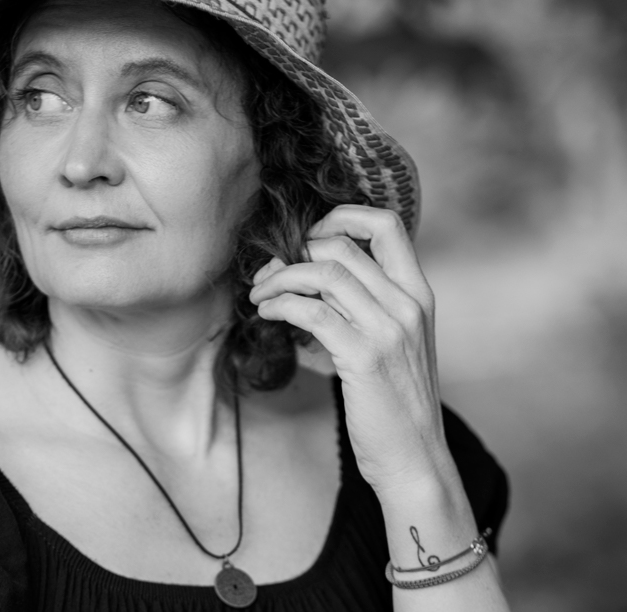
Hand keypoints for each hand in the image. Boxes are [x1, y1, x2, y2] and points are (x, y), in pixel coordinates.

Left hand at [249, 204, 452, 498]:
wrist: (415, 459)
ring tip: (259, 295)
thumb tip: (311, 279)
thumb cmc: (395, 401)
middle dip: (293, 252)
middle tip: (267, 274)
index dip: (340, 217)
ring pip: (323, 274)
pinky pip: (311, 312)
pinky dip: (280, 306)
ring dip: (278, 278)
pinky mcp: (364, 357)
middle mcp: (407, 304)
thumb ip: (365, 304)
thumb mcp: (394, 341)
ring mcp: (388, 330)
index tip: (307, 238)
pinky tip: (267, 315)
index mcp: (418, 293)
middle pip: (340, 245)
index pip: (388, 224)